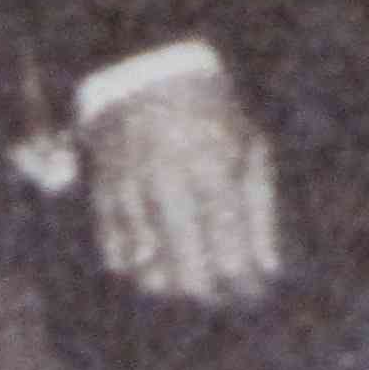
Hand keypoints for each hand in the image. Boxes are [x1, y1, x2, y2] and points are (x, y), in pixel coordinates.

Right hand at [85, 66, 281, 307]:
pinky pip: (119, 262)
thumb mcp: (250, 147)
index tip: (254, 292)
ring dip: (178, 285)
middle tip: (227, 291)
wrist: (145, 74)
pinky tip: (161, 254)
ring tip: (196, 267)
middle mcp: (167, 188)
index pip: (230, 261)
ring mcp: (130, 197)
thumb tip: (267, 270)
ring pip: (152, 279)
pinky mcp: (102, 201)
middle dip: (214, 295)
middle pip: (190, 281)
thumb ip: (260, 210)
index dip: (246, 288)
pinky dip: (141, 268)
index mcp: (212, 171)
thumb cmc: (211, 113)